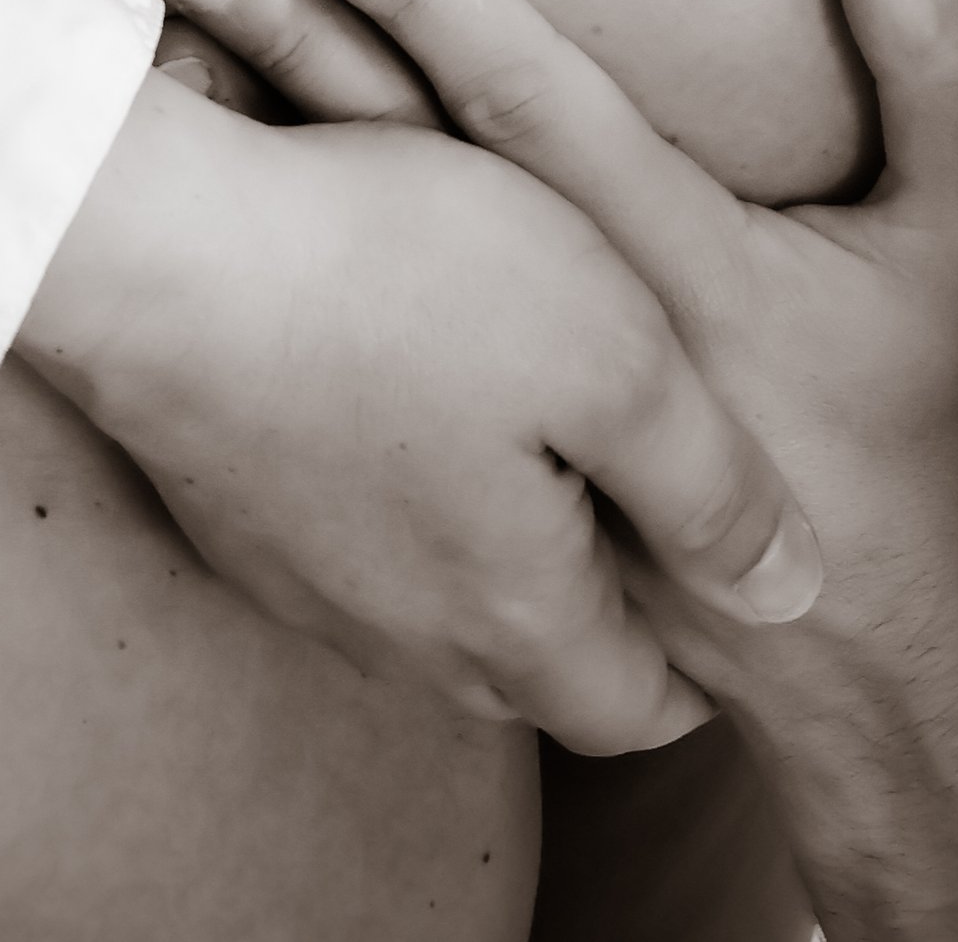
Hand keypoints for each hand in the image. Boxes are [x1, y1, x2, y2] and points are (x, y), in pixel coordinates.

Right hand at [15, 52, 820, 755]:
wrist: (164, 244)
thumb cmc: (406, 274)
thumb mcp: (619, 353)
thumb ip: (711, 489)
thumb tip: (793, 591)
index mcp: (515, 621)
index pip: (643, 713)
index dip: (705, 650)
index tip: (729, 557)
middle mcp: (405, 638)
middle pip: (543, 660)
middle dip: (607, 592)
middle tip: (647, 478)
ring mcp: (308, 582)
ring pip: (444, 596)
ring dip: (500, 529)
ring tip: (536, 413)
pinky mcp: (237, 513)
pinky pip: (355, 533)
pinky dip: (404, 482)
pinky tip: (411, 374)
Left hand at [156, 0, 957, 655]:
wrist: (885, 663)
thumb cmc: (931, 426)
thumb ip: (933, 69)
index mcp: (686, 293)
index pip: (538, 115)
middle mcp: (574, 368)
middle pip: (413, 181)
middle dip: (302, 53)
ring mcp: (506, 447)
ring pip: (364, 268)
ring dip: (267, 141)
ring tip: (177, 26)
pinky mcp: (470, 501)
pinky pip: (355, 360)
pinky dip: (279, 255)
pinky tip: (202, 169)